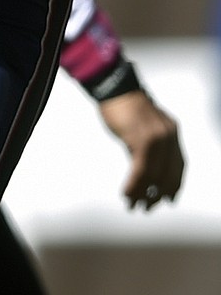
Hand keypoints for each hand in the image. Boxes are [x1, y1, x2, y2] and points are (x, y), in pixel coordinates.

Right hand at [99, 90, 184, 210]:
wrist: (113, 87)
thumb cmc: (124, 106)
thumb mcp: (144, 127)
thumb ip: (148, 146)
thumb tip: (145, 173)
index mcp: (172, 131)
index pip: (179, 165)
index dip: (175, 185)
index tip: (169, 200)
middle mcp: (168, 136)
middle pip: (168, 175)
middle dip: (157, 195)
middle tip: (146, 208)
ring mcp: (157, 138)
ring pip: (153, 176)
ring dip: (142, 194)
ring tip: (132, 204)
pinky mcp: (142, 141)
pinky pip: (140, 171)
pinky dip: (133, 186)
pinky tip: (126, 193)